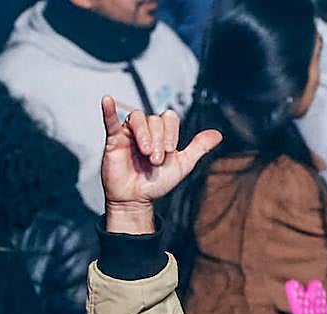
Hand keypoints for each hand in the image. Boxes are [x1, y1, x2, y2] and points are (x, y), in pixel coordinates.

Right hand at [100, 95, 221, 233]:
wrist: (137, 199)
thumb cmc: (156, 183)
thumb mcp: (182, 165)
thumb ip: (198, 148)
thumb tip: (218, 134)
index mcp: (162, 132)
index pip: (169, 118)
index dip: (171, 132)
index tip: (170, 151)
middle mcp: (146, 129)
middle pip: (154, 119)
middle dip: (158, 140)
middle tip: (155, 160)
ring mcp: (129, 133)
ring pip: (138, 118)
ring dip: (144, 134)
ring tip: (145, 153)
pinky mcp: (114, 139)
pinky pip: (111, 121)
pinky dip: (109, 110)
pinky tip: (107, 101)